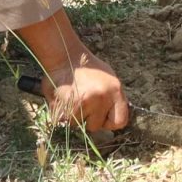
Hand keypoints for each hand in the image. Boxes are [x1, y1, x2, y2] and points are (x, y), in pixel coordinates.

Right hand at [17, 10, 131, 135]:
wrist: (65, 56)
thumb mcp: (108, 80)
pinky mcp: (69, 104)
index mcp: (115, 90)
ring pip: (78, 124)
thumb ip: (112, 101)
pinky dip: (62, 114)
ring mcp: (86, 101)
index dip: (109, 122)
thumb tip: (112, 120)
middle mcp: (102, 97)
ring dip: (73, 116)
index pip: (120, 121)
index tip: (101, 116)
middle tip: (82, 102)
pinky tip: (64, 99)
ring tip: (72, 97)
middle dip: (87, 119)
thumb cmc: (87, 68)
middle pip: (95, 126)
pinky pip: (66, 120)